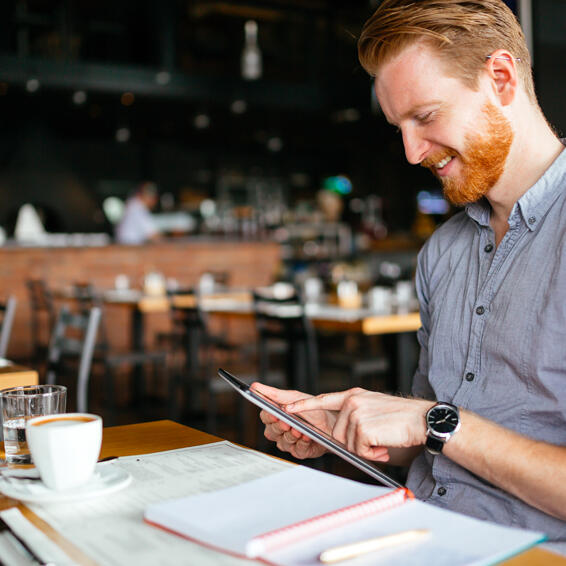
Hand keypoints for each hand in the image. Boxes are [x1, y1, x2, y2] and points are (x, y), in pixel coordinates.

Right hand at [251, 383, 333, 459]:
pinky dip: (302, 443)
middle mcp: (279, 431)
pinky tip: (306, 437)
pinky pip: (297, 450)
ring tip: (299, 429)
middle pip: (272, 432)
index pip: (265, 417)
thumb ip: (272, 393)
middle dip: (279, 427)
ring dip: (291, 435)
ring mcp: (288, 442)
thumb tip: (254, 386)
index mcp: (276, 416)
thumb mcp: (292, 397)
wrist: (331, 421)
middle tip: (286, 422)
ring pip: (283, 442)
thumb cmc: (310, 409)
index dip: (269, 416)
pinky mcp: (299, 451)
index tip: (273, 412)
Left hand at [286, 388, 433, 460]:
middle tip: (376, 439)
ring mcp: (356, 413)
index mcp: (353, 396)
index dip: (302, 404)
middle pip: (336, 433)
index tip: (286, 406)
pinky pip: (359, 450)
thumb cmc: (401, 421)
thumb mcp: (373, 412)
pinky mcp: (362, 427)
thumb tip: (339, 437)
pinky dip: (373, 453)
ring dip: (366, 449)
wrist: (424, 420)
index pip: (322, 399)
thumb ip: (353, 418)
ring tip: (383, 439)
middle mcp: (352, 401)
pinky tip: (385, 444)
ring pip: (347, 443)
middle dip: (354, 443)